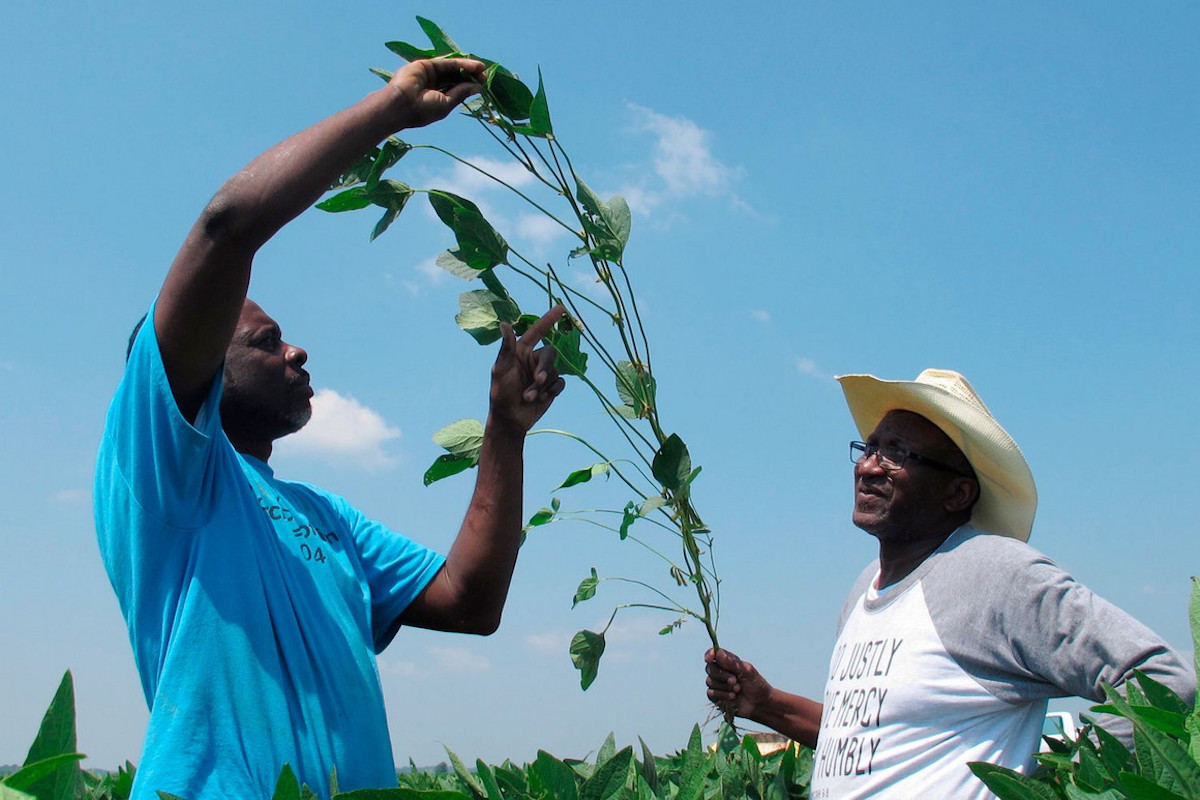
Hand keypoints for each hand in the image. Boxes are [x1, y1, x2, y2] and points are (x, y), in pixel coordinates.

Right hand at [385, 57, 485, 128]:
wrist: (400, 105)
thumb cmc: (422, 110)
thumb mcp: (446, 103)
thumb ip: (461, 93)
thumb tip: (478, 87)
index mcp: (438, 99)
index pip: (457, 89)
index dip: (470, 86)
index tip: (483, 84)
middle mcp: (434, 86)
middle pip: (456, 78)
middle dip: (470, 76)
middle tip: (485, 75)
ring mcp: (429, 75)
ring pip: (452, 69)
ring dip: (467, 68)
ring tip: (482, 68)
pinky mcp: (426, 65)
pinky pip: (446, 63)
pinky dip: (460, 63)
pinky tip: (473, 65)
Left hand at [489, 306, 566, 431]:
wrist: (510, 420)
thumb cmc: (500, 394)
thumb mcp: (501, 370)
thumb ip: (506, 348)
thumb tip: (504, 324)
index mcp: (521, 351)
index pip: (537, 332)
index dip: (548, 320)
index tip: (561, 308)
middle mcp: (533, 360)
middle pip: (550, 354)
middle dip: (545, 368)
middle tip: (538, 381)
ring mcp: (544, 374)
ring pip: (555, 372)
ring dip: (543, 386)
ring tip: (529, 397)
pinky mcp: (552, 387)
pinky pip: (561, 383)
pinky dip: (552, 391)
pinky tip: (542, 399)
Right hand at [706, 647, 772, 721]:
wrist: (760, 704)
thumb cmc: (756, 685)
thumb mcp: (747, 671)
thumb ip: (732, 663)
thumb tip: (718, 653)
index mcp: (728, 661)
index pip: (714, 654)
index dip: (709, 654)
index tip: (710, 658)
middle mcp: (720, 671)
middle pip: (710, 668)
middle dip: (722, 675)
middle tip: (735, 680)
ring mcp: (717, 684)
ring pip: (710, 681)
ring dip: (724, 686)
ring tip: (738, 689)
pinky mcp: (716, 697)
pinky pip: (711, 693)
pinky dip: (722, 695)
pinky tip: (733, 696)